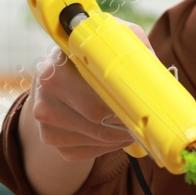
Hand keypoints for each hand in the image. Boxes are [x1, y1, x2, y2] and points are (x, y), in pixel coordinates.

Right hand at [22, 20, 151, 160]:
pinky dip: (109, 144)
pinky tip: (112, 131)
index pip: (95, 91)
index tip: (141, 101)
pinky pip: (90, 151)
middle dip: (126, 120)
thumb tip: (151, 65)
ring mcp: (45, 122)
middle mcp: (44, 96)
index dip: (123, 98)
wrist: (56, 80)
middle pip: (97, 120)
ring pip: (98, 138)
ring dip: (120, 134)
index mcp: (55, 68)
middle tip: (143, 116)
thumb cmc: (86, 60)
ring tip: (129, 122)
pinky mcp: (52, 141)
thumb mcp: (103, 43)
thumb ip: (127, 45)